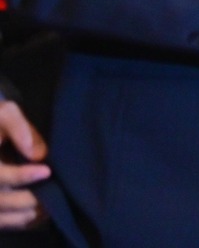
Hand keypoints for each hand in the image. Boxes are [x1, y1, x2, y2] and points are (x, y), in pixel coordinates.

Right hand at [0, 100, 47, 229]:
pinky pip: (1, 223)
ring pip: (0, 218)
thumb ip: (18, 128)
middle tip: (55, 192)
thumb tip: (38, 154)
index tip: (46, 171)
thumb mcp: (4, 113)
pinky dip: (21, 222)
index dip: (21, 176)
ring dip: (26, 215)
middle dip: (28, 200)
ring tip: (52, 204)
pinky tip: (41, 213)